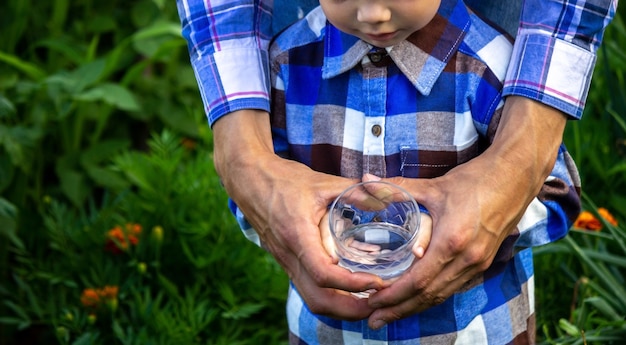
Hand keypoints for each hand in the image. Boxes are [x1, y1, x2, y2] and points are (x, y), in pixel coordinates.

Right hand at [212, 110, 383, 319]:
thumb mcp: (323, 182)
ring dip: (341, 308)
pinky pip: (307, 289)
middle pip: (318, 300)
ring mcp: (285, 262)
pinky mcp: (286, 262)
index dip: (354, 284)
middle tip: (379, 302)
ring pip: (312, 299)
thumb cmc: (283, 179)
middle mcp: (289, 255)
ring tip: (368, 301)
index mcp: (298, 236)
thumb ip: (357, 191)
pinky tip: (349, 289)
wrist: (248, 180)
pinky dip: (330, 297)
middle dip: (351, 309)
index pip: (325, 275)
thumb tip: (391, 196)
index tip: (377, 281)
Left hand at [365, 97, 567, 328]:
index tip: (371, 301)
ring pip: (442, 295)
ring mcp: (478, 264)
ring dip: (415, 308)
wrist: (515, 177)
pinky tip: (417, 300)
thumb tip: (364, 180)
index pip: (417, 280)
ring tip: (390, 316)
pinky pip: (454, 287)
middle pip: (428, 295)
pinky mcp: (484, 262)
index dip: (393, 296)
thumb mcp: (432, 186)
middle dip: (399, 310)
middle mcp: (467, 259)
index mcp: (451, 241)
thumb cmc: (474, 180)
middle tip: (373, 320)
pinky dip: (433, 296)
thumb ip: (396, 187)